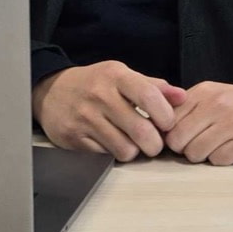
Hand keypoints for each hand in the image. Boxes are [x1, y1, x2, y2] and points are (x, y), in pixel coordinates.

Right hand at [32, 63, 184, 161]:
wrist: (50, 91)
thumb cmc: (94, 84)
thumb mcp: (122, 75)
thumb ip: (153, 86)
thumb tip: (182, 97)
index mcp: (116, 76)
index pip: (150, 97)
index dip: (166, 116)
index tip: (168, 124)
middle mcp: (100, 96)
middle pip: (141, 131)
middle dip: (155, 143)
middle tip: (154, 142)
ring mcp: (85, 118)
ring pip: (125, 149)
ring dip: (134, 151)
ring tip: (132, 143)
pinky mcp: (74, 138)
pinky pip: (106, 156)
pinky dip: (114, 154)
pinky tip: (112, 143)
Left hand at [162, 81, 232, 165]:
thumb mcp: (212, 95)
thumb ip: (187, 108)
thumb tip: (157, 128)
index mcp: (203, 93)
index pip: (168, 121)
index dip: (171, 135)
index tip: (181, 138)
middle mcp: (217, 104)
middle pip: (178, 140)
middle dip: (184, 149)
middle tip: (198, 145)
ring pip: (196, 153)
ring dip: (203, 156)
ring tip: (216, 147)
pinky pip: (219, 160)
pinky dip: (222, 160)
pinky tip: (232, 150)